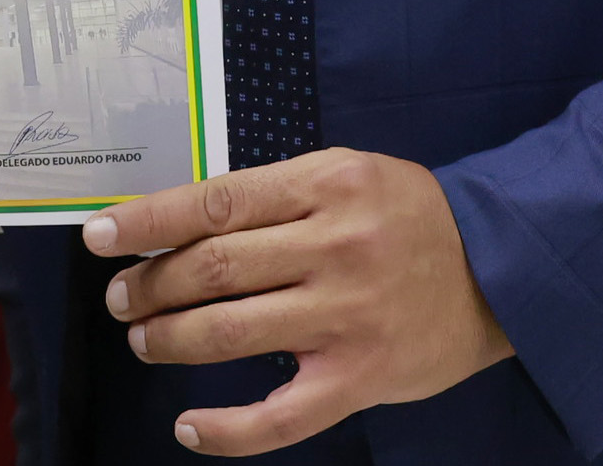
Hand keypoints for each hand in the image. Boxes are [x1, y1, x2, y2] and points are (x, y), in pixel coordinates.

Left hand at [88, 149, 512, 455]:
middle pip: (214, 268)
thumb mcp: (347, 174)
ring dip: (171, 340)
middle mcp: (335, 248)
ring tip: (144, 340)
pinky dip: (227, 429)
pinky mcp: (362, 378)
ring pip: (232, 332)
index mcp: (326, 185)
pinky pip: (282, 416)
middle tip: (122, 298)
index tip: (101, 238)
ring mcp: (348, 317)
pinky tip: (190, 426)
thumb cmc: (408, 216)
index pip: (215, 203)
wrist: (501, 270)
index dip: (148, 222)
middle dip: (151, 285)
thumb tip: (180, 222)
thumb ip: (275, 194)